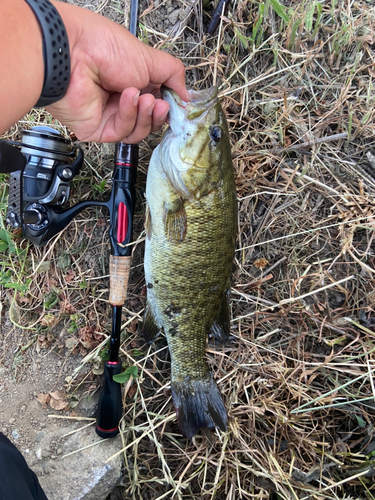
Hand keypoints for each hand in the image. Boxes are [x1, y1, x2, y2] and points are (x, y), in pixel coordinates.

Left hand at [48, 2, 189, 143]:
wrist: (73, 53)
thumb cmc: (104, 47)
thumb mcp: (150, 57)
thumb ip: (174, 75)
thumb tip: (186, 96)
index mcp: (134, 81)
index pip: (158, 103)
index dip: (169, 107)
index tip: (178, 105)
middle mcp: (121, 99)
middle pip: (150, 121)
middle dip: (158, 113)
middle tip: (161, 103)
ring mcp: (109, 115)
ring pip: (138, 130)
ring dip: (145, 115)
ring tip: (144, 98)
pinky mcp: (98, 129)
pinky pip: (122, 132)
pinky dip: (128, 115)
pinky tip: (127, 98)